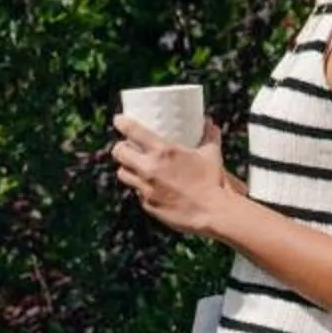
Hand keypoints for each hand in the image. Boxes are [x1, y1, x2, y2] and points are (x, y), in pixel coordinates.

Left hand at [111, 113, 234, 237]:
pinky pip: (137, 192)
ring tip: (132, 166)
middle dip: (119, 147)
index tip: (119, 120)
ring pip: (123, 174)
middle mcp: (149, 168)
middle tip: (125, 146)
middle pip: (119, 153)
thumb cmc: (213, 180)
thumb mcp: (211, 154)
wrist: (213, 212)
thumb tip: (209, 122)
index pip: (132, 131)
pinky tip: (149, 186)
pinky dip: (141, 187)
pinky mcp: (147, 204)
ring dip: (126, 168)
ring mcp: (146, 188)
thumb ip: (209, 136)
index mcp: (163, 151)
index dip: (121, 123)